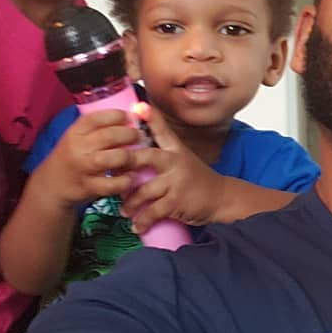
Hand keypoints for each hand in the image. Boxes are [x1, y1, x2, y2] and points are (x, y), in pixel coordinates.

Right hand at [34, 110, 140, 207]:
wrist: (51, 186)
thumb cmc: (72, 157)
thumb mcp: (78, 138)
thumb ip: (98, 129)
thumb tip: (131, 116)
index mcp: (75, 132)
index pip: (96, 118)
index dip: (117, 115)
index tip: (129, 117)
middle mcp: (78, 148)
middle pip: (109, 136)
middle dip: (130, 134)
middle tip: (139, 136)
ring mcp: (83, 168)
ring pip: (113, 158)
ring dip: (130, 156)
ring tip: (137, 156)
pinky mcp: (89, 187)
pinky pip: (113, 184)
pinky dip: (126, 180)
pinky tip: (130, 176)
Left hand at [120, 107, 223, 231]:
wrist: (220, 198)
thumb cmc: (196, 179)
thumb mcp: (183, 159)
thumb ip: (162, 153)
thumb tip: (131, 153)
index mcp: (175, 150)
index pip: (162, 130)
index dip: (150, 117)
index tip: (137, 107)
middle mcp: (175, 162)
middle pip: (144, 157)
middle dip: (125, 162)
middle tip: (110, 173)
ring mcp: (176, 182)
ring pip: (143, 190)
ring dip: (129, 203)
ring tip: (124, 210)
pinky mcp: (177, 202)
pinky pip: (153, 212)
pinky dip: (142, 221)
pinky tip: (137, 225)